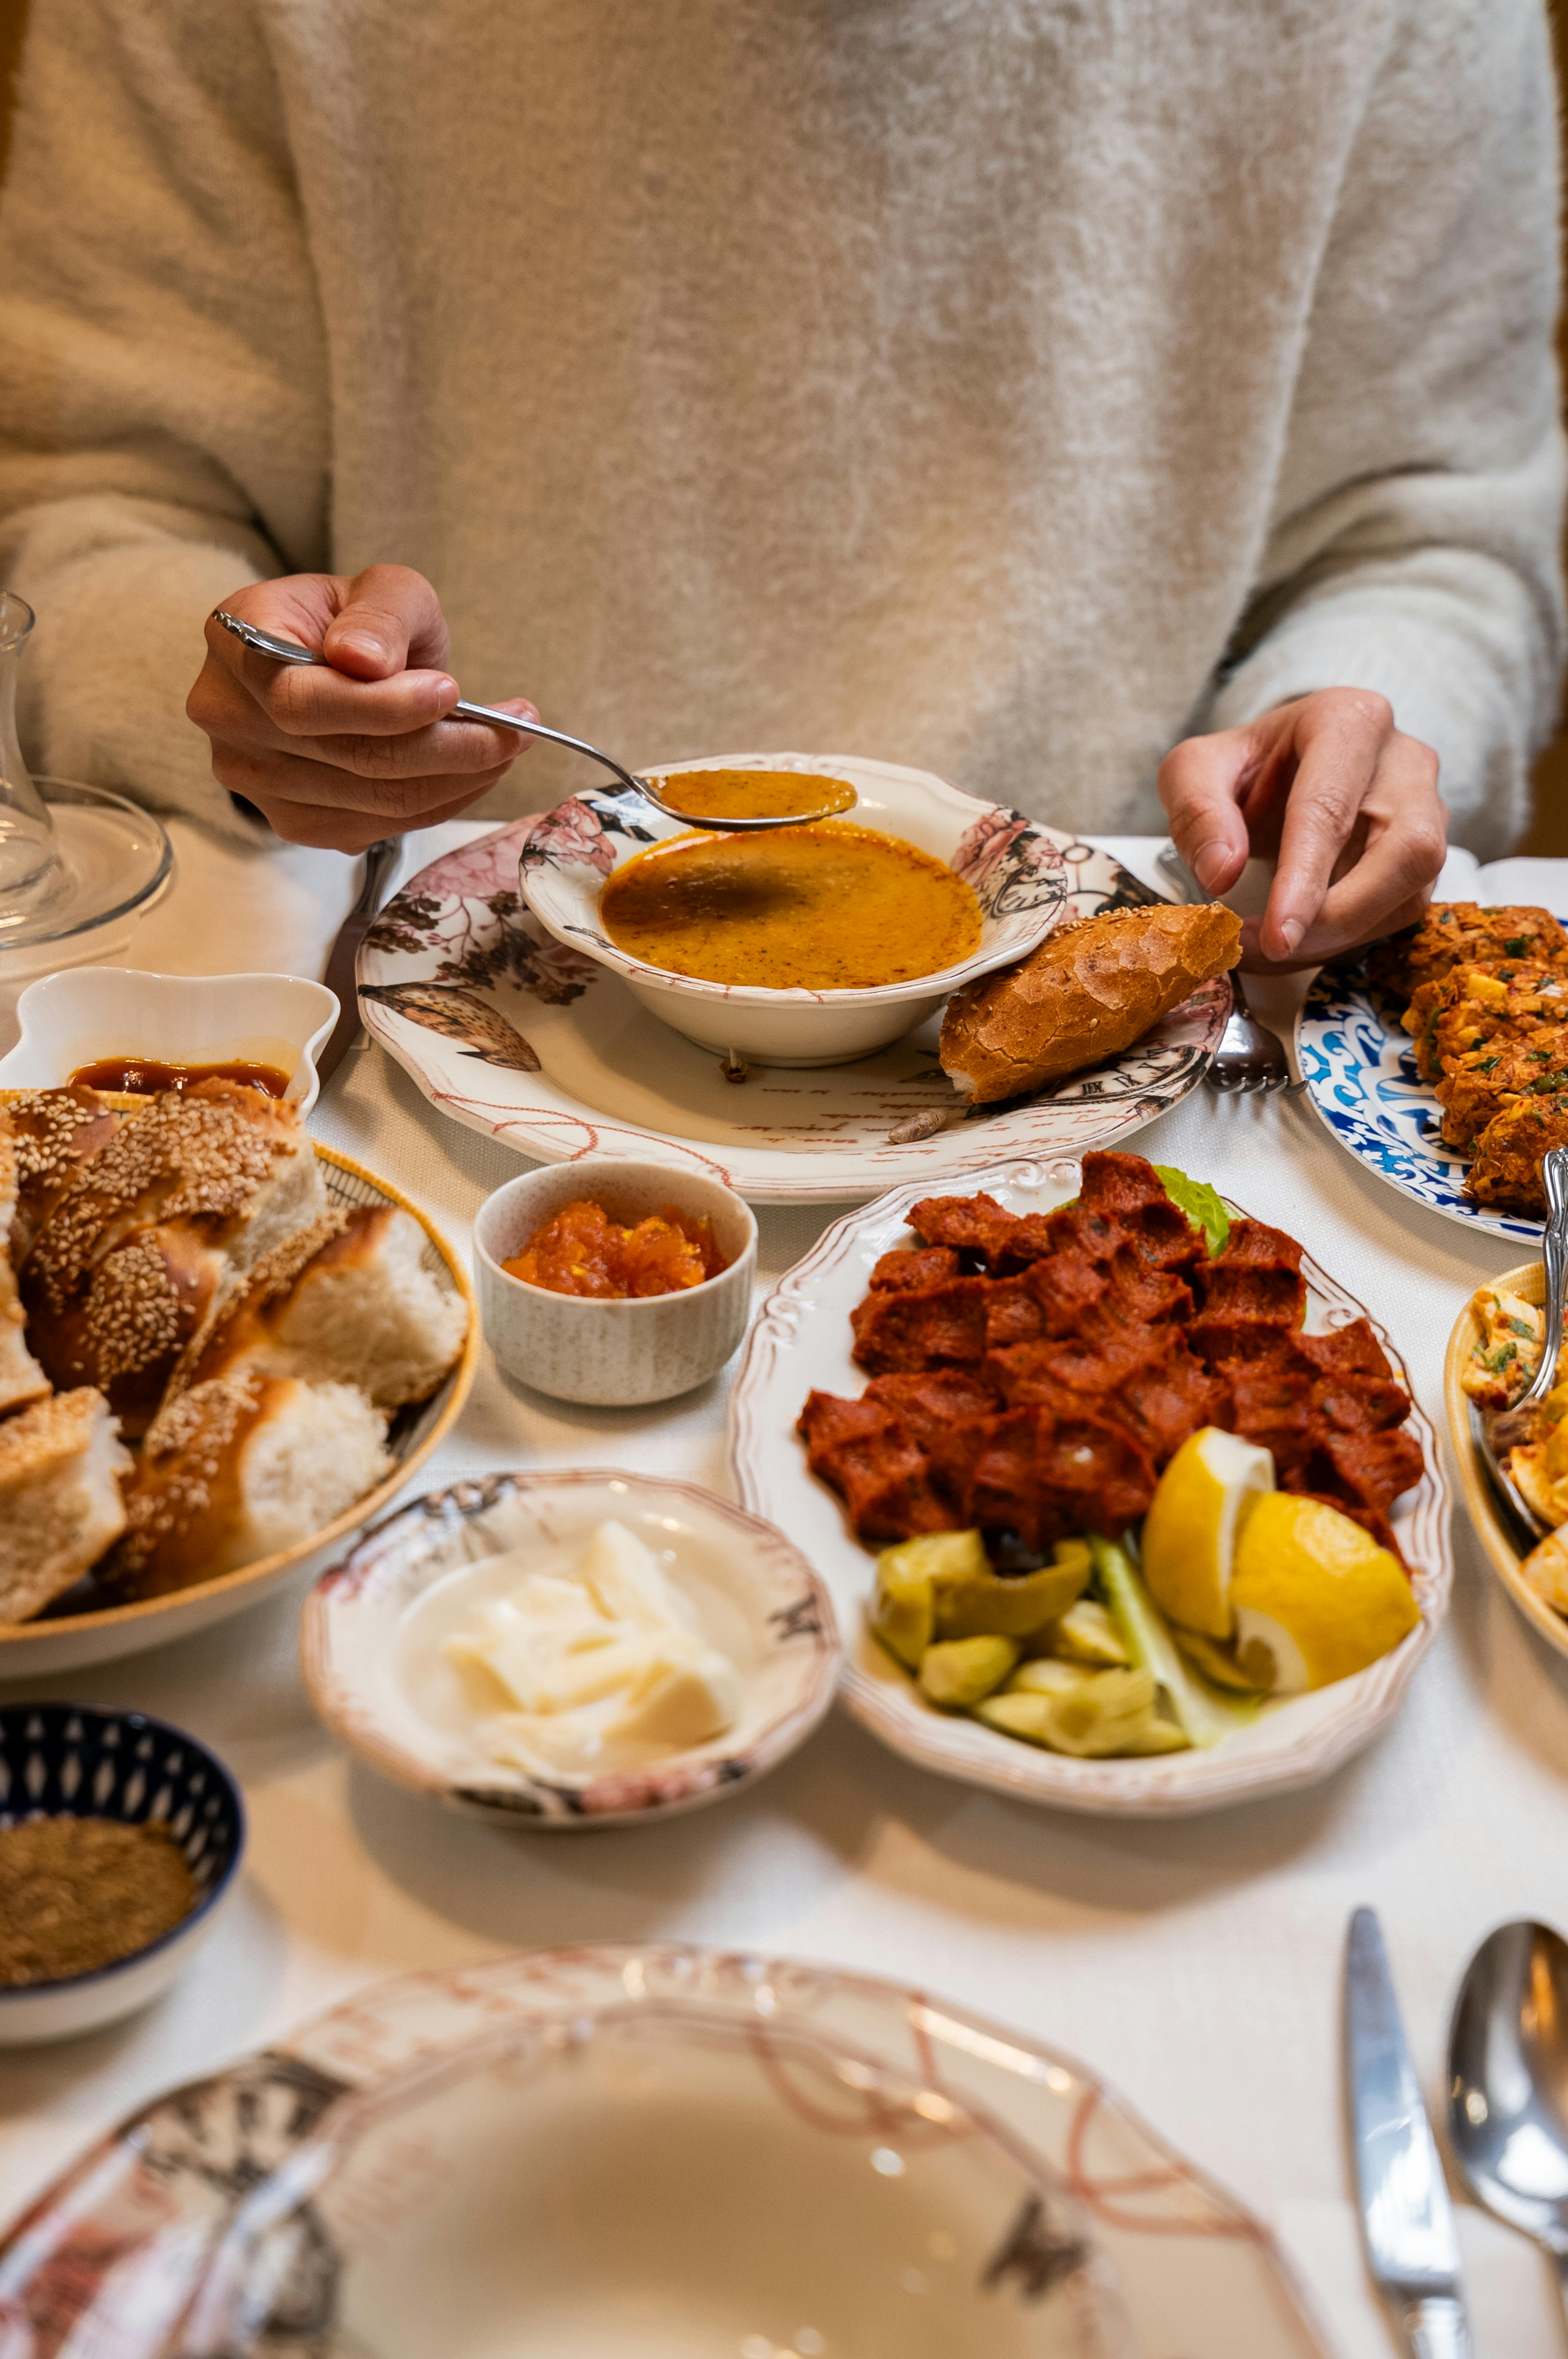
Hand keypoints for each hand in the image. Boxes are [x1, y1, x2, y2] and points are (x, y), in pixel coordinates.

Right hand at [187, 565, 537, 850]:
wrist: (335, 665)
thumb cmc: (356, 620)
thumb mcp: (381, 589)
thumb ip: (378, 616)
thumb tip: (364, 661)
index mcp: (235, 643)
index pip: (301, 697)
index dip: (383, 706)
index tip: (452, 691)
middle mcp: (229, 718)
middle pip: (350, 756)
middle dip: (450, 746)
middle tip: (518, 725)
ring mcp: (255, 781)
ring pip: (376, 799)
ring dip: (460, 776)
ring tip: (510, 742)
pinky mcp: (296, 823)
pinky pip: (383, 826)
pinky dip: (442, 801)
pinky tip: (472, 770)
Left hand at [1157, 689, 1447, 969]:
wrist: (1284, 769)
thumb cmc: (1246, 766)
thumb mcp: (1194, 771)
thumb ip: (1198, 812)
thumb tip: (1222, 874)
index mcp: (1349, 721)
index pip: (1331, 808)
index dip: (1305, 879)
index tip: (1278, 934)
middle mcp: (1405, 762)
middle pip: (1402, 852)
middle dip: (1338, 916)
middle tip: (1274, 948)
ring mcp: (1427, 809)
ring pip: (1411, 889)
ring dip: (1341, 935)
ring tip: (1272, 949)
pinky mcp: (1424, 856)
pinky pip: (1401, 911)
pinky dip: (1346, 939)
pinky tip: (1298, 943)